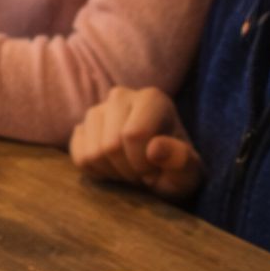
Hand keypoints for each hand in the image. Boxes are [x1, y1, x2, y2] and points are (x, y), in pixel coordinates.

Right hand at [68, 86, 203, 200]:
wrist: (159, 172)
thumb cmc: (176, 169)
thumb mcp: (190, 173)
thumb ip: (182, 161)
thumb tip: (155, 150)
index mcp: (152, 98)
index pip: (133, 134)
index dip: (143, 164)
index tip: (156, 172)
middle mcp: (121, 95)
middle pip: (110, 145)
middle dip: (128, 170)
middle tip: (143, 175)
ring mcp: (97, 110)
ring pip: (92, 153)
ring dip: (112, 172)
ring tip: (130, 170)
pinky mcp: (82, 127)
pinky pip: (79, 156)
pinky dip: (96, 172)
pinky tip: (113, 168)